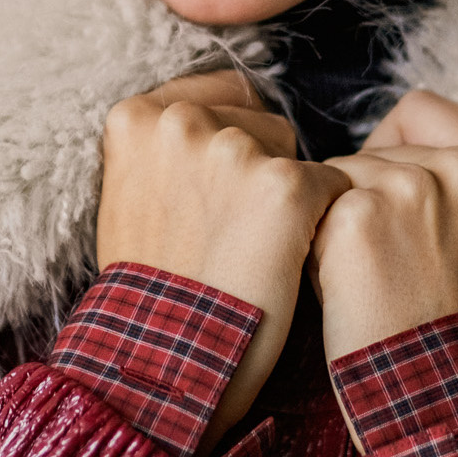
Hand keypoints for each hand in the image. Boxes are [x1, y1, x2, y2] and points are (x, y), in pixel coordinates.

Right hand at [98, 68, 349, 447]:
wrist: (159, 362)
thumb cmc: (145, 293)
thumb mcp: (126, 201)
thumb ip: (161, 152)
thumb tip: (200, 128)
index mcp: (135, 117)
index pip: (217, 93)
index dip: (232, 141)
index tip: (227, 188)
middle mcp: (181, 120)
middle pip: (258, 120)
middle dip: (261, 166)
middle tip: (237, 233)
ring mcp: (234, 149)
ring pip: (295, 155)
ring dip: (291, 197)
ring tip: (258, 255)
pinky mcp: (285, 185)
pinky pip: (331, 188)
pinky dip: (323, 223)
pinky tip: (292, 263)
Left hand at [311, 91, 457, 373]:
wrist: (447, 400)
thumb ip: (456, 188)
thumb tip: (387, 153)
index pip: (420, 110)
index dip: (392, 148)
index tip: (392, 195)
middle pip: (369, 152)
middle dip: (363, 199)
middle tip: (389, 266)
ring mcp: (410, 186)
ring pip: (334, 180)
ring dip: (335, 224)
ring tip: (369, 282)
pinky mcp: (358, 214)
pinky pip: (308, 212)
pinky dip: (314, 253)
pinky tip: (345, 292)